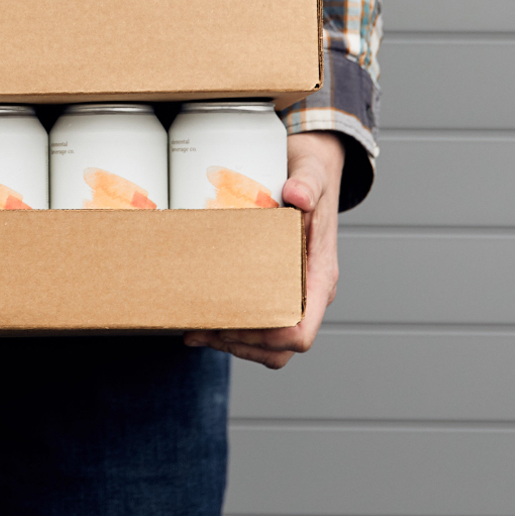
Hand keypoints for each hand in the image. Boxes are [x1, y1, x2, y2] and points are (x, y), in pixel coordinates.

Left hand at [183, 131, 343, 369]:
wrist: (310, 168)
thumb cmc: (311, 174)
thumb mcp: (311, 173)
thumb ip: (308, 183)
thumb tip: (297, 195)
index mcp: (320, 276)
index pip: (301, 332)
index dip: (267, 339)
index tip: (231, 323)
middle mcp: (309, 291)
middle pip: (280, 347)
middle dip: (240, 343)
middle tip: (200, 328)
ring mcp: (293, 292)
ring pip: (268, 345)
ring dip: (232, 343)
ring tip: (195, 330)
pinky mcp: (275, 286)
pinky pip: (259, 325)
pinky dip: (231, 330)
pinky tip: (201, 322)